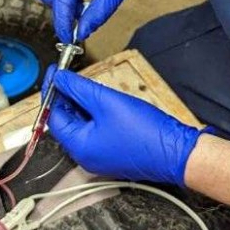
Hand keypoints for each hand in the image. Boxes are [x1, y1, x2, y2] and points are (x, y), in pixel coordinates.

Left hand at [45, 69, 206, 186]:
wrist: (177, 152)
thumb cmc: (144, 132)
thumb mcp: (107, 101)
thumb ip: (79, 89)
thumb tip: (60, 79)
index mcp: (79, 147)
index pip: (54, 116)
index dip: (52, 92)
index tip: (54, 72)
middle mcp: (86, 156)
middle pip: (67, 122)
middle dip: (67, 97)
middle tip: (70, 75)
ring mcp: (101, 157)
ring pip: (83, 126)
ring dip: (82, 105)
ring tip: (87, 84)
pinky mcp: (114, 154)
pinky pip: (96, 132)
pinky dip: (95, 115)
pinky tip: (103, 101)